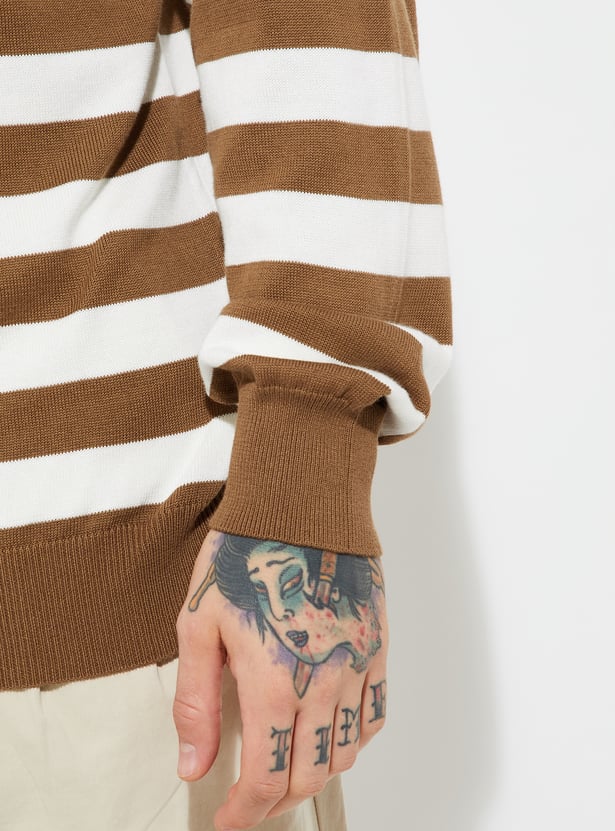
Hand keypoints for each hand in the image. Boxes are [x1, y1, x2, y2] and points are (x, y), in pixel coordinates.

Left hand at [173, 529, 387, 830]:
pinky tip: (334, 735)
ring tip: (289, 772)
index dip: (245, 812)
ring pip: (347, 752)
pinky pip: (376, 714)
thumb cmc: (247, 555)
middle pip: (309, 774)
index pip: (266, 777)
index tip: (228, 820)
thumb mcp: (199, 625)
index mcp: (274, 680)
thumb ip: (196, 701)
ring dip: (315, 775)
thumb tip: (193, 763)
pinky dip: (356, 740)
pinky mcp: (376, 646)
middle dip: (277, 801)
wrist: (300, 505)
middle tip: (253, 800)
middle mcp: (323, 681)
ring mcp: (356, 664)